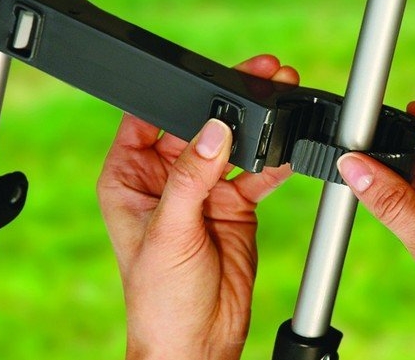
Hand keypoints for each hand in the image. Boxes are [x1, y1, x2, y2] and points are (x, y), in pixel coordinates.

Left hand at [97, 55, 298, 359]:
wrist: (200, 340)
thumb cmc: (160, 298)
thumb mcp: (168, 232)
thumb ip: (191, 178)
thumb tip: (215, 130)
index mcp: (130, 177)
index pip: (147, 119)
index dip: (173, 98)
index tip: (204, 80)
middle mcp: (166, 179)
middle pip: (196, 125)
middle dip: (223, 107)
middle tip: (253, 81)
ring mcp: (202, 190)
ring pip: (229, 145)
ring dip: (252, 129)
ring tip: (275, 106)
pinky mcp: (233, 204)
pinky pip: (255, 173)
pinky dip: (271, 162)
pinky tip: (284, 152)